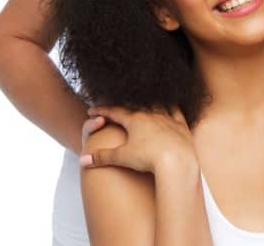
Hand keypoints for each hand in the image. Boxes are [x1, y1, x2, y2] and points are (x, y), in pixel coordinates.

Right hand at [81, 106, 195, 173]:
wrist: (176, 161)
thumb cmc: (148, 158)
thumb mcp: (122, 157)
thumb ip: (102, 157)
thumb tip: (82, 161)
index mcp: (134, 120)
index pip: (114, 112)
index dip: (101, 111)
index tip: (91, 110)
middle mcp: (151, 114)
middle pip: (134, 106)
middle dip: (122, 106)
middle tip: (114, 107)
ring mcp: (167, 118)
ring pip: (156, 105)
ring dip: (146, 103)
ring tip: (141, 104)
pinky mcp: (181, 125)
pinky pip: (176, 111)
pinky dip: (171, 107)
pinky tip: (170, 105)